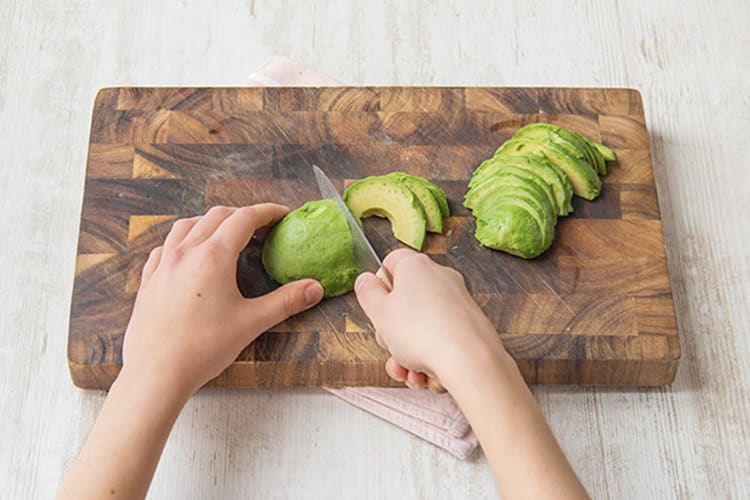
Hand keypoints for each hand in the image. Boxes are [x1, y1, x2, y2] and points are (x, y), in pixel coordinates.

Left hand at [122, 203, 324, 396]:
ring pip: (187, 225)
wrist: (156, 373)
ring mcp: (163, 264)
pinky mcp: (149, 280)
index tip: (282, 215)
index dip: (267, 212)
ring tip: (226, 234)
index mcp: (213, 256)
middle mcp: (186, 252)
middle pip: (217, 216)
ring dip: (210, 222)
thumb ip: (286, 301)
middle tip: (262, 228)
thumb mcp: (252, 322)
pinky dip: (182, 240)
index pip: (244, 218)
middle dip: (243, 215)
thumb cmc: (202, 349)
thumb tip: (314, 288)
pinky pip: (165, 246)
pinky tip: (188, 254)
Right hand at [354, 248, 504, 389]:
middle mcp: (440, 277)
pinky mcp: (470, 323)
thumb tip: (366, 280)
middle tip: (389, 344)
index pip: (391, 262)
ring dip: (408, 351)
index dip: (379, 285)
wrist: (470, 361)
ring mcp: (458, 301)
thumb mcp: (379, 313)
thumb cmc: (422, 333)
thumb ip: (367, 293)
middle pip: (405, 299)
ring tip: (407, 371)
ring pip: (422, 325)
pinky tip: (423, 376)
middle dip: (392, 329)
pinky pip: (441, 337)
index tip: (375, 305)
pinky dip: (429, 356)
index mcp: (416, 266)